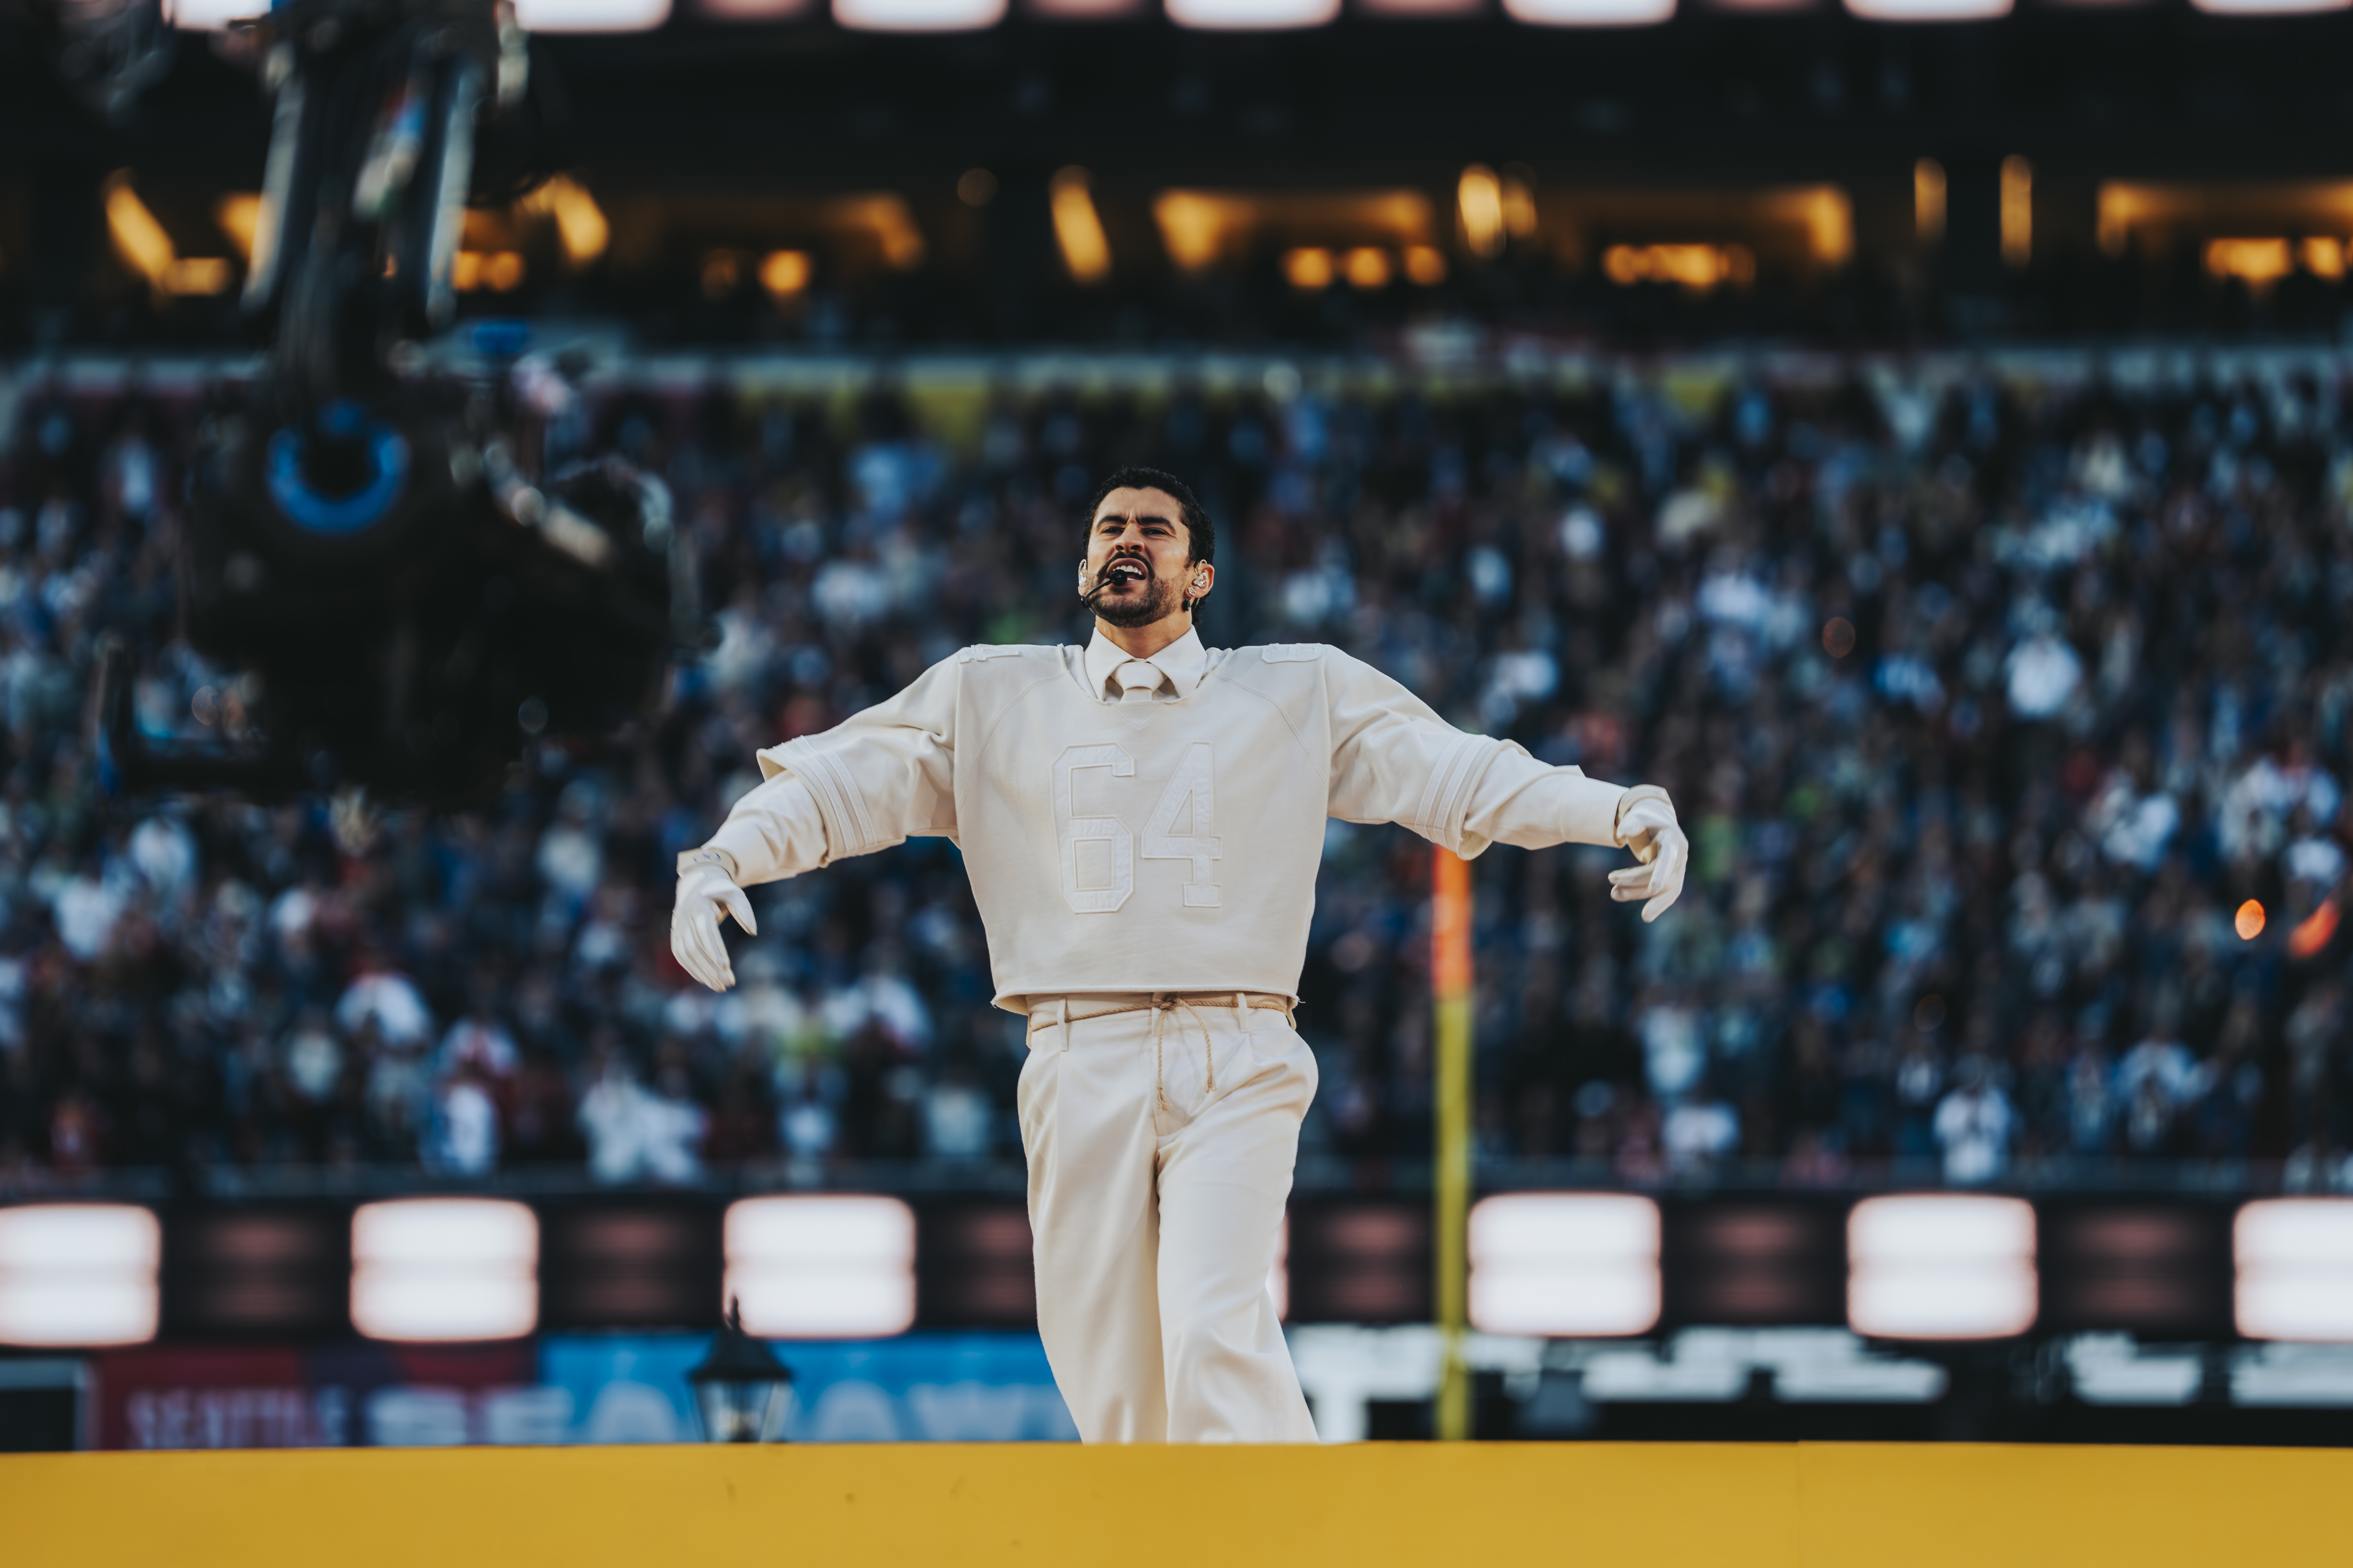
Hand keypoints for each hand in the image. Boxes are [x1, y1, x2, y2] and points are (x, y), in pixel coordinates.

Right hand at [671, 862, 756, 990]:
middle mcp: (685, 917)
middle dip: (711, 967)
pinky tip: (706, 980)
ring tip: (720, 987)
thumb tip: (752, 932)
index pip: (706, 932)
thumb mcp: (735, 894)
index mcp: (699, 906)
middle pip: (695, 947)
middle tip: (729, 983)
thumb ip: (744, 911)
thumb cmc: (721, 890)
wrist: (698, 881)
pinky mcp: (676, 934)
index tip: (727, 967)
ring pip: (686, 954)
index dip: (715, 950)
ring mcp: (678, 926)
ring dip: (702, 973)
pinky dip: (691, 969)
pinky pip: (680, 955)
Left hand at [1610, 792, 1687, 923]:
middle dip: (1637, 884)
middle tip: (1612, 888)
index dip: (1662, 872)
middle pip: (1664, 877)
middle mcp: (1680, 854)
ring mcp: (1679, 866)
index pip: (1669, 858)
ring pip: (1666, 889)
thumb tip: (1623, 833)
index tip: (1653, 888)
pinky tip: (1646, 915)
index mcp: (1672, 838)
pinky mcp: (1673, 875)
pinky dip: (1657, 904)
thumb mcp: (1637, 816)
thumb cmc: (1644, 818)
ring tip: (1614, 894)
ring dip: (1640, 894)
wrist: (1655, 820)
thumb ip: (1631, 823)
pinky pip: (1668, 893)